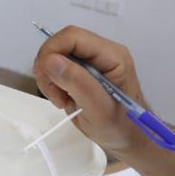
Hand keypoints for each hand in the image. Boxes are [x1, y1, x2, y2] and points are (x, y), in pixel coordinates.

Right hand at [32, 26, 149, 153]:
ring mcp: (92, 60)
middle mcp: (102, 52)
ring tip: (62, 100)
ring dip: (49, 78)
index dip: (52, 51)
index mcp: (112, 56)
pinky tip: (64, 98)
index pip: (72, 36)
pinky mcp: (82, 69)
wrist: (128, 138)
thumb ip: (78, 83)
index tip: (46, 79)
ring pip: (55, 55)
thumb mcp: (99, 110)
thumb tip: (50, 60)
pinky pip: (56, 66)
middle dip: (48, 68)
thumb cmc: (120, 128)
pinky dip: (52, 82)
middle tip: (54, 94)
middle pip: (61, 44)